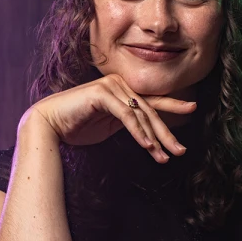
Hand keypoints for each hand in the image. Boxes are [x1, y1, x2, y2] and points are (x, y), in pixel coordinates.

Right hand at [28, 74, 196, 162]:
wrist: (48, 124)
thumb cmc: (77, 126)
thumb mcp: (110, 126)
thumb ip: (129, 124)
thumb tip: (150, 135)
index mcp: (122, 91)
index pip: (152, 101)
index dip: (173, 105)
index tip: (192, 108)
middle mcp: (119, 84)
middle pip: (150, 110)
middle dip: (167, 133)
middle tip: (180, 150)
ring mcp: (111, 86)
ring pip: (141, 114)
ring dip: (155, 138)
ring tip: (165, 156)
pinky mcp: (102, 93)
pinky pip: (126, 116)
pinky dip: (138, 132)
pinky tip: (148, 146)